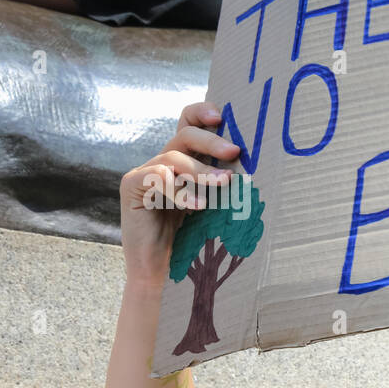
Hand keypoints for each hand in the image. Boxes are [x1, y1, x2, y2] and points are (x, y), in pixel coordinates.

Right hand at [119, 102, 239, 288]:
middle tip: (234, 151)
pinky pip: (157, 178)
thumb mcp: (215, 207)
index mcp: (183, 163)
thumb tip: (257, 166)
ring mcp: (145, 173)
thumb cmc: (195, 242)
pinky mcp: (131, 188)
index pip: (189, 125)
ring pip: (173, 156)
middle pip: (185, 134)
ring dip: (202, 170)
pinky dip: (180, 191)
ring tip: (225, 183)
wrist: (164, 274)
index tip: (222, 116)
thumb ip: (224, 184)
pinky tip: (198, 206)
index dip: (201, 113)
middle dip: (211, 140)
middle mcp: (163, 163)